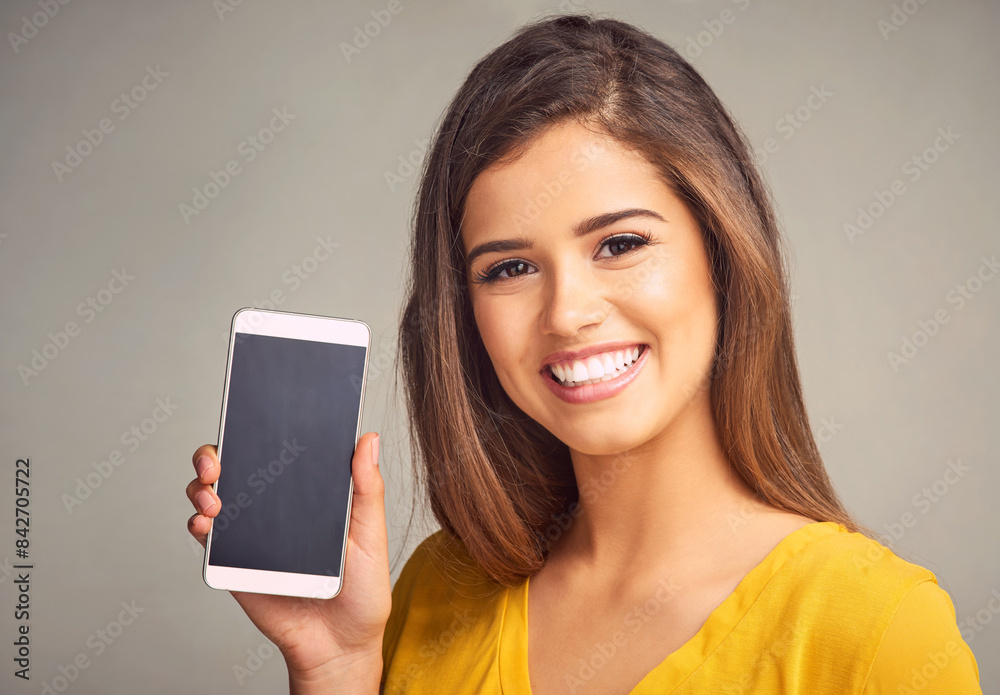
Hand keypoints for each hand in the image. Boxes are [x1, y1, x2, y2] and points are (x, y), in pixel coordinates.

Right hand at [186, 432, 389, 688]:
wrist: (340, 644)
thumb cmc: (361, 590)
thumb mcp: (371, 534)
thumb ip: (366, 489)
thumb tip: (369, 439)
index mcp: (307, 493)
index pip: (277, 450)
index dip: (259, 430)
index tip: (250, 419)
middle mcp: (275, 507)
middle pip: (236, 466)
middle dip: (214, 454)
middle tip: (215, 461)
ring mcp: (252, 533)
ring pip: (213, 495)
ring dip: (201, 486)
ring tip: (212, 494)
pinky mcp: (236, 562)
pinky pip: (209, 538)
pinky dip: (199, 525)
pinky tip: (207, 522)